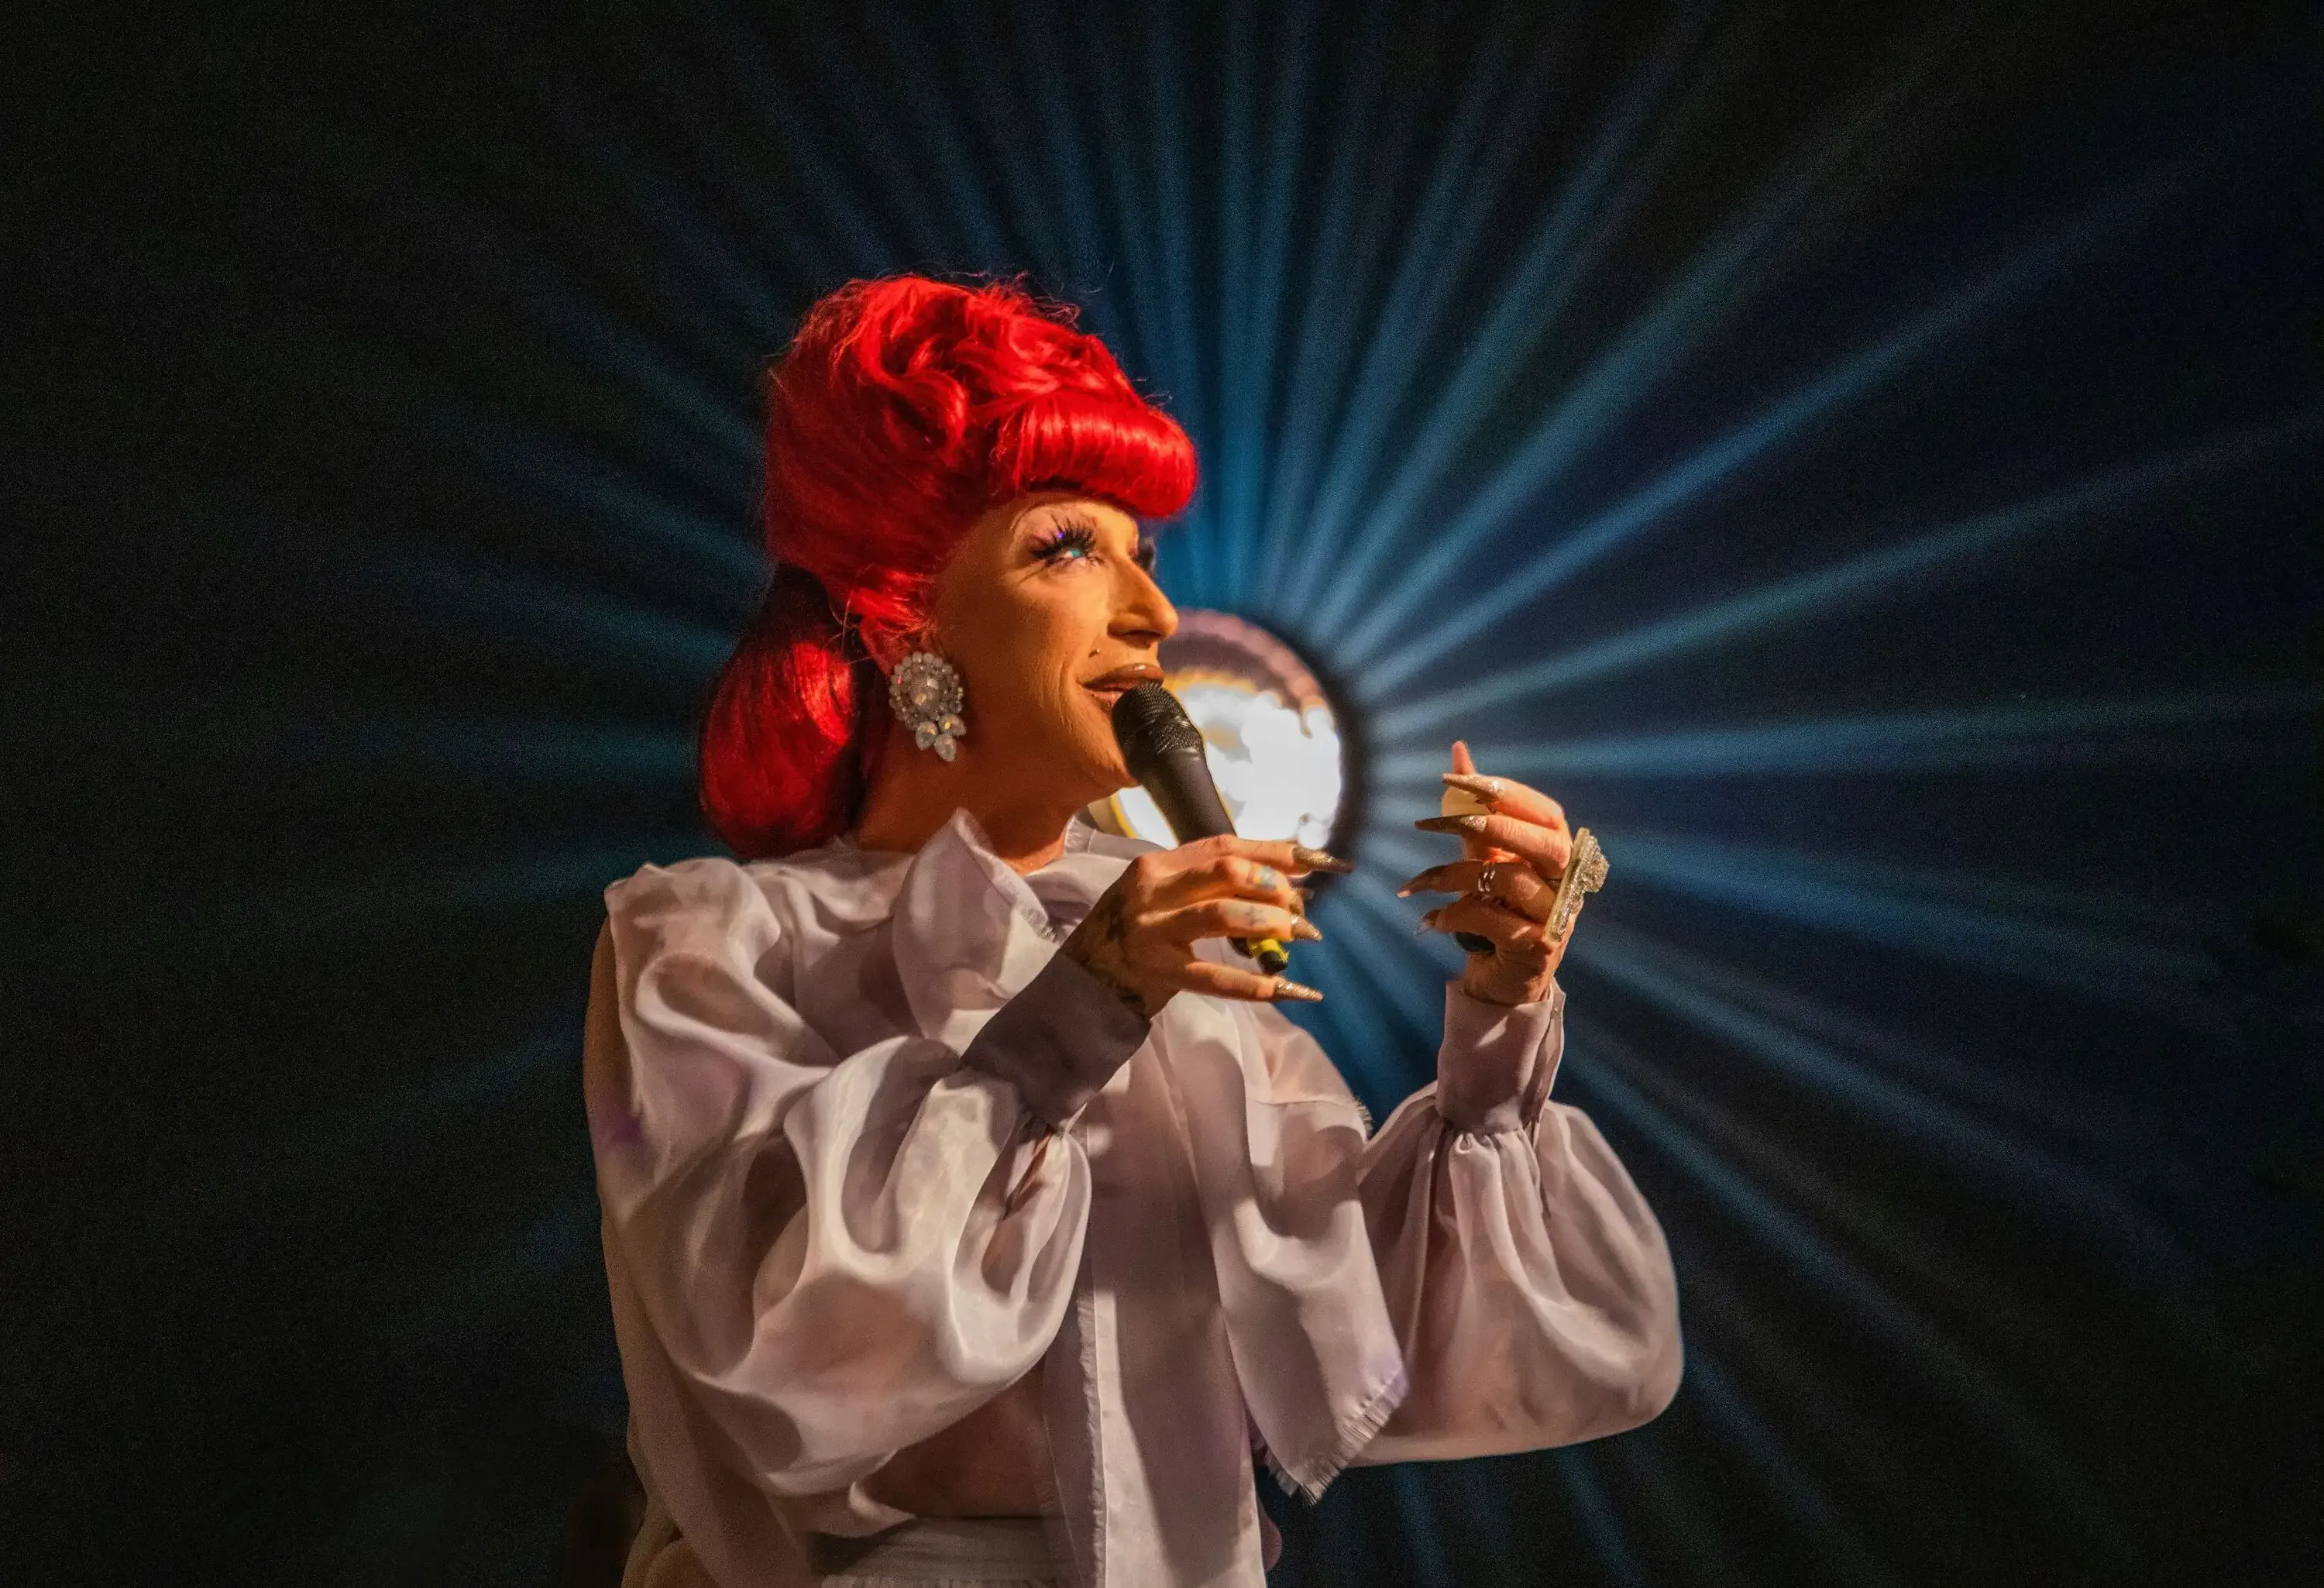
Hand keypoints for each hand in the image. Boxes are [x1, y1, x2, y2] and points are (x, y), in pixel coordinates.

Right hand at [1059, 836, 1349, 1017]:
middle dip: (1275, 887)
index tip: (1318, 861)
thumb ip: (1211, 882)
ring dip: (1271, 923)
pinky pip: (1216, 978)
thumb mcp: (1164, 893)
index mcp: (1157, 864)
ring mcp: (1153, 931)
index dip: (1275, 852)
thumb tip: (1286, 879)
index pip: (1224, 846)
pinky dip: (1258, 984)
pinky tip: (1292, 990)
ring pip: (1223, 915)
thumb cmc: (1136, 930)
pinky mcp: (1158, 972)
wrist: (1084, 979)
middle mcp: (1152, 890)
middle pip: (1226, 872)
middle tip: (1301, 910)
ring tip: (1302, 935)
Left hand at [1398, 741, 1578, 1005]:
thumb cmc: (1498, 909)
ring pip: (1508, 881)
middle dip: (1489, 825)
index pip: (1546, 812)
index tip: (1458, 778)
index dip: (1507, 792)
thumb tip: (1459, 752)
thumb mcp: (1486, 857)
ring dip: (1453, 876)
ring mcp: (1555, 916)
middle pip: (1544, 844)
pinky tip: (1429, 918)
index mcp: (1561, 853)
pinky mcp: (1536, 948)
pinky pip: (1491, 920)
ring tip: (1417, 884)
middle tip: (1432, 822)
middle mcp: (1566, 882)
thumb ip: (1476, 811)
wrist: (1505, 979)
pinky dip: (1453, 915)